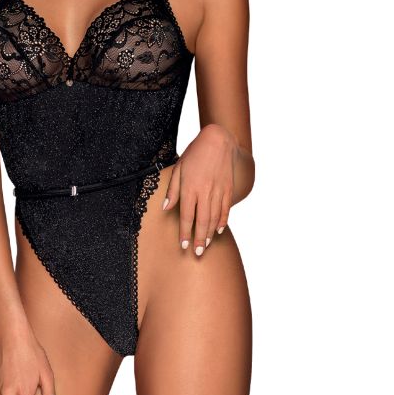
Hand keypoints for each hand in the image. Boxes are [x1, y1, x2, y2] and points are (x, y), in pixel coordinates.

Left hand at [162, 123, 234, 255]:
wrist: (218, 141)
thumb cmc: (194, 154)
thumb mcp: (178, 168)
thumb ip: (172, 190)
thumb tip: (166, 208)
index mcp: (190, 187)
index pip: (186, 215)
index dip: (184, 232)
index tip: (183, 245)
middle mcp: (204, 191)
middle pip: (202, 220)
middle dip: (199, 239)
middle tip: (197, 253)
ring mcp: (218, 190)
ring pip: (214, 217)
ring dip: (210, 233)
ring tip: (206, 245)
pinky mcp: (228, 188)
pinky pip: (225, 209)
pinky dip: (222, 221)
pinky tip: (219, 230)